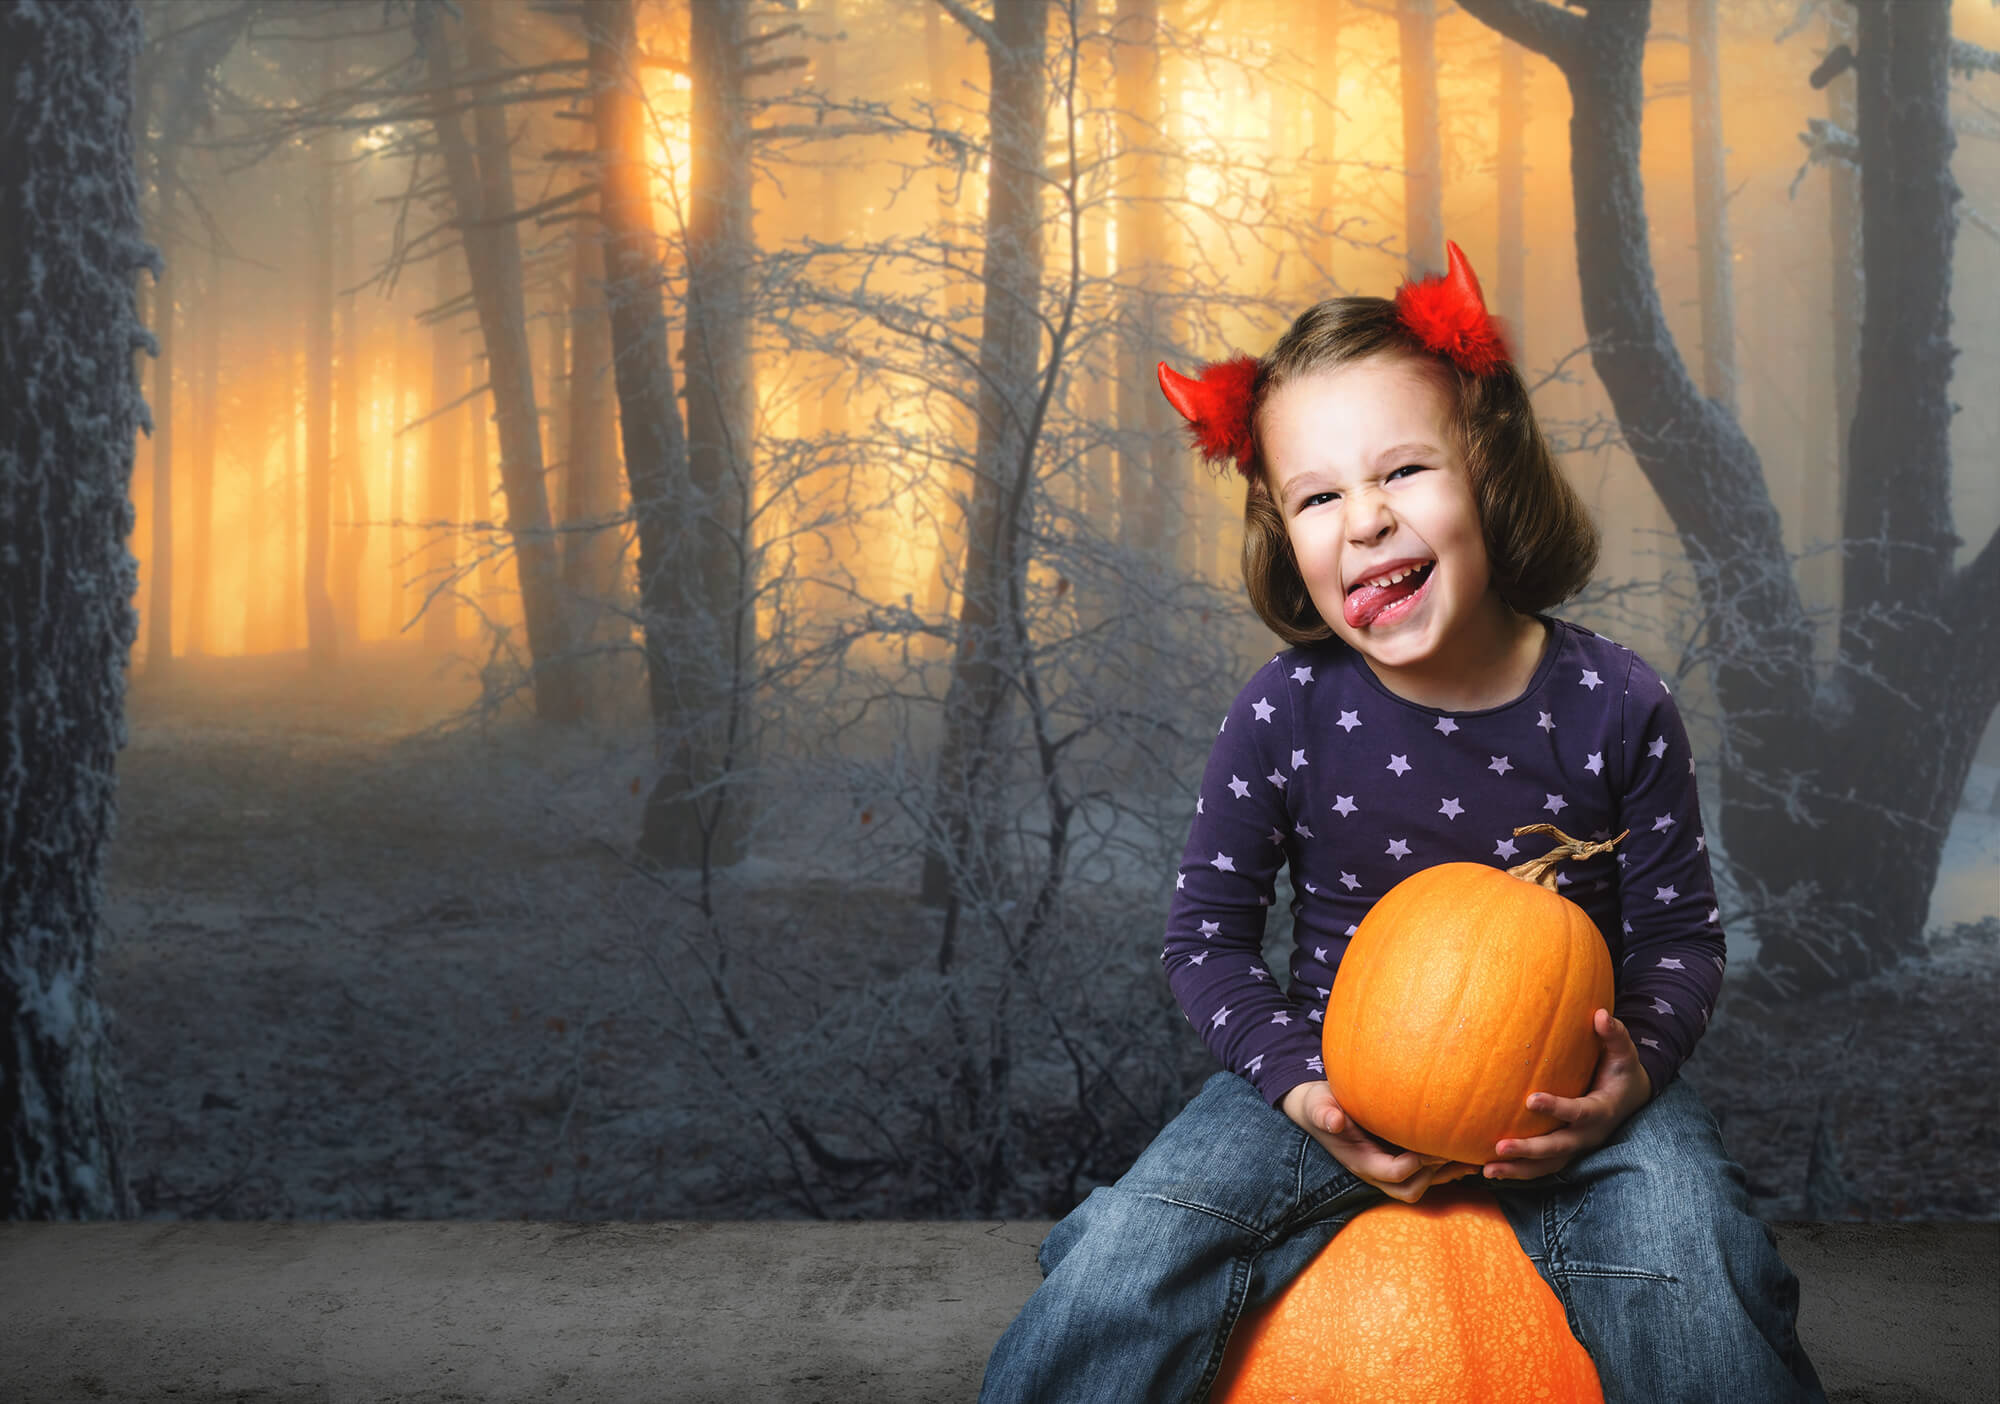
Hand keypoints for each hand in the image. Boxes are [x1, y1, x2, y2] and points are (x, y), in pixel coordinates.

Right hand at [1282, 1080, 1480, 1203]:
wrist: (1317, 1110)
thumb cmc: (1320, 1105)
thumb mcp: (1317, 1105)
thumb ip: (1324, 1113)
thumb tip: (1334, 1121)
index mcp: (1360, 1161)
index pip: (1396, 1172)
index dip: (1418, 1162)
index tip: (1434, 1142)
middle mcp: (1375, 1171)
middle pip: (1410, 1190)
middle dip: (1434, 1175)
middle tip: (1454, 1152)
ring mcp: (1385, 1169)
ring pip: (1419, 1187)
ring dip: (1444, 1176)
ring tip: (1470, 1159)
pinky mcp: (1394, 1161)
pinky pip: (1421, 1175)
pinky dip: (1442, 1169)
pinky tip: (1460, 1153)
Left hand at [1483, 1008, 1652, 1181]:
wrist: (1629, 1098)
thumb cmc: (1621, 1070)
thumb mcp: (1623, 1053)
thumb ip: (1614, 1035)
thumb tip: (1601, 1014)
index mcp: (1602, 1111)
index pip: (1579, 1112)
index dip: (1557, 1108)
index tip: (1530, 1099)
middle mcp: (1588, 1135)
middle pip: (1559, 1148)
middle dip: (1530, 1150)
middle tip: (1500, 1146)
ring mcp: (1576, 1148)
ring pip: (1547, 1166)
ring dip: (1518, 1170)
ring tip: (1487, 1170)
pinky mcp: (1564, 1153)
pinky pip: (1540, 1167)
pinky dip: (1517, 1171)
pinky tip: (1488, 1169)